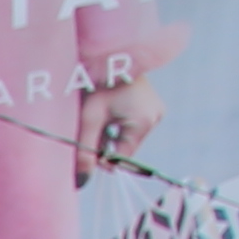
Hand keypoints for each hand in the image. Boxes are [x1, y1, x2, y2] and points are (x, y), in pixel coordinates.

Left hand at [76, 64, 166, 181]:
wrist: (111, 55)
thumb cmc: (98, 84)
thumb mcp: (88, 120)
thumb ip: (84, 152)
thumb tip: (81, 183)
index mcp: (144, 123)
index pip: (122, 157)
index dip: (102, 158)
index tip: (87, 147)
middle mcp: (156, 118)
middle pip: (125, 147)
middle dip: (105, 144)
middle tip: (91, 127)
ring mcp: (156, 110)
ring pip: (128, 137)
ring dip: (111, 134)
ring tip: (99, 116)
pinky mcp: (152, 106)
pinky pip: (133, 126)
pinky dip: (118, 125)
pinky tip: (109, 112)